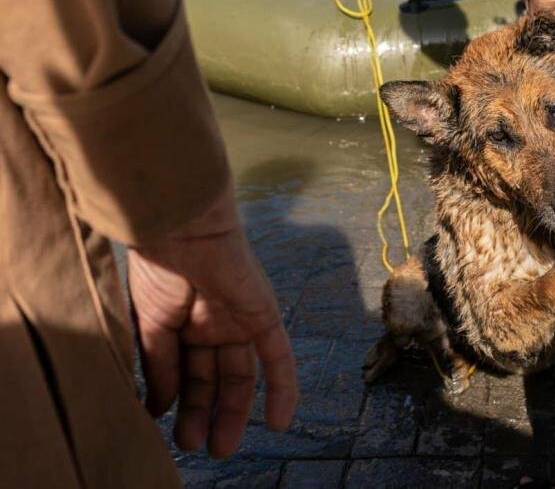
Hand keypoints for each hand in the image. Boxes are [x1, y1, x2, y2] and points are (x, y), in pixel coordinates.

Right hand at [128, 187, 297, 458]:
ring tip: (219, 447)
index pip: (185, 369)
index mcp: (182, 321)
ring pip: (241, 374)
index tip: (166, 429)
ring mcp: (240, 319)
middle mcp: (213, 322)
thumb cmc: (159, 266)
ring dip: (233, 411)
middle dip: (205, 412)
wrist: (182, 226)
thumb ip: (160, 365)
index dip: (179, 401)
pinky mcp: (264, 314)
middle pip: (214, 376)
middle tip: (194, 446)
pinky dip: (282, 388)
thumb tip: (157, 407)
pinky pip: (278, 356)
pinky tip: (278, 422)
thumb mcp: (152, 324)